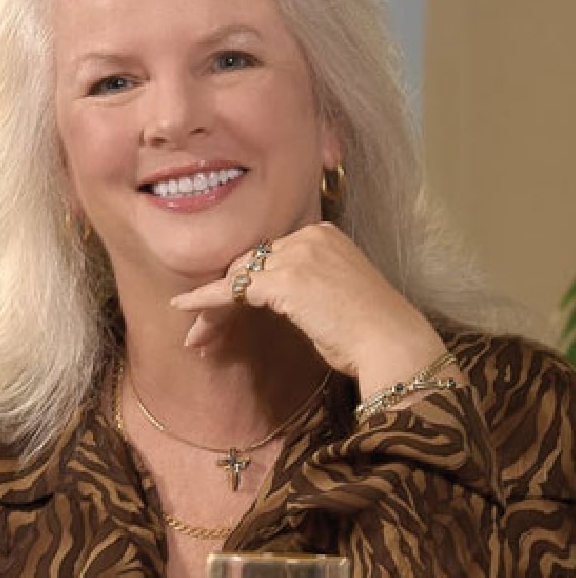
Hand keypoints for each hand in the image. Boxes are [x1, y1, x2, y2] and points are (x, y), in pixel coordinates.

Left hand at [171, 223, 452, 396]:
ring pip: (237, 278)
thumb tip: (270, 296)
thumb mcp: (335, 294)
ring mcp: (296, 255)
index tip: (227, 311)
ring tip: (198, 338)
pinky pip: (232, 289)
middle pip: (248, 264)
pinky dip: (205, 300)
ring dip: (212, 308)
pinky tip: (185, 309)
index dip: (243, 284)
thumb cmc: (370, 331)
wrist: (392, 342)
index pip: (268, 255)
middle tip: (203, 330)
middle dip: (223, 298)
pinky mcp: (284, 280)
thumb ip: (303, 285)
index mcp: (324, 234)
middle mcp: (309, 236)